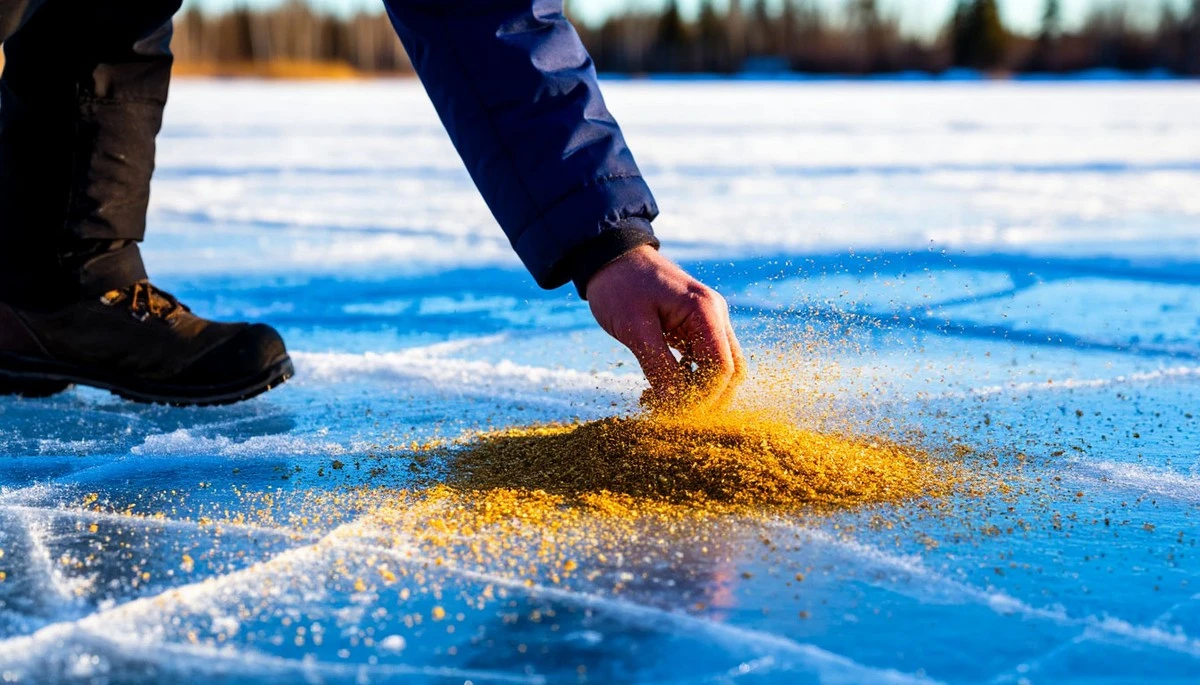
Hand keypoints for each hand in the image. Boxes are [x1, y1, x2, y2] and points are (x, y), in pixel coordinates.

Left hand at [586, 245, 744, 410]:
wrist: (609, 254)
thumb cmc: (619, 286)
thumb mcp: (634, 328)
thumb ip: (658, 366)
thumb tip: (674, 405)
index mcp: (706, 311)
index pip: (722, 369)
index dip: (703, 398)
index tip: (672, 412)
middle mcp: (715, 315)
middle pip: (730, 372)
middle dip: (706, 399)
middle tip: (668, 413)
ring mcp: (708, 320)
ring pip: (718, 369)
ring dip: (694, 391)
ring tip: (655, 401)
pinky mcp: (694, 326)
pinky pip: (702, 361)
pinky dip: (686, 380)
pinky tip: (657, 389)